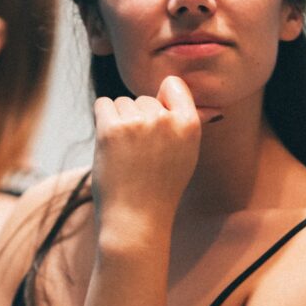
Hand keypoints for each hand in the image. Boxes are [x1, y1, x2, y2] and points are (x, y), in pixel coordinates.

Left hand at [92, 76, 201, 232]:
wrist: (136, 220)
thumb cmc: (160, 189)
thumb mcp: (186, 156)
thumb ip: (188, 125)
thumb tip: (203, 103)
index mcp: (189, 125)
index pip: (174, 85)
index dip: (162, 101)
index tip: (157, 125)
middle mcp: (165, 121)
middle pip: (144, 99)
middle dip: (139, 120)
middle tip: (141, 155)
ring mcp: (137, 123)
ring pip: (122, 103)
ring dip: (120, 123)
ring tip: (127, 155)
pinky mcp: (111, 129)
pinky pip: (103, 105)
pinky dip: (103, 121)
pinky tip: (111, 146)